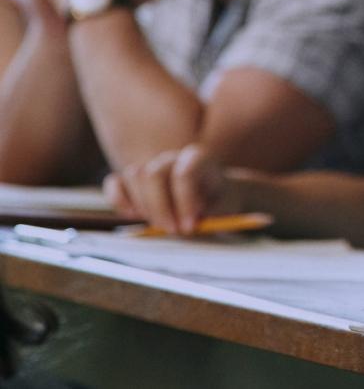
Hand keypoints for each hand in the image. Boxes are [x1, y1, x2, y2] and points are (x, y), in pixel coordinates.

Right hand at [103, 144, 235, 233]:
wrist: (212, 194)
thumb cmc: (218, 201)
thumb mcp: (224, 207)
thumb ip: (208, 214)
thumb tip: (185, 226)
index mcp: (198, 158)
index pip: (184, 173)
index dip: (185, 201)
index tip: (191, 225)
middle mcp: (171, 158)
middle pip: (153, 173)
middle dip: (160, 207)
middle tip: (173, 230)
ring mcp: (150, 165)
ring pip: (134, 175)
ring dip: (144, 206)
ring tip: (161, 225)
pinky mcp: (131, 179)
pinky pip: (114, 183)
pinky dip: (119, 201)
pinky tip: (134, 215)